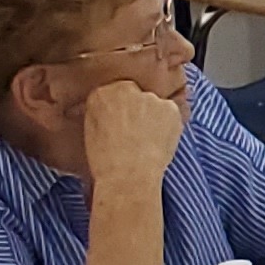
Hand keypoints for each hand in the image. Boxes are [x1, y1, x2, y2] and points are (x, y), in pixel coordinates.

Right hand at [80, 78, 185, 193]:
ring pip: (156, 104)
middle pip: (137, 95)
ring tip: (149, 142)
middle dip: (139, 111)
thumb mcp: (92, 132)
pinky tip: (160, 142)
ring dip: (155, 117)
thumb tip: (114, 113)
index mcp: (100, 94)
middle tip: (138, 134)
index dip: (122, 111)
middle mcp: (124, 89)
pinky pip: (172, 113)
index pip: (115, 93)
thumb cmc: (105, 162)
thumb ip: (103, 115)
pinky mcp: (169, 107)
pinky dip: (170, 125)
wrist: (127, 175)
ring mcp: (149, 97)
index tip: (124, 124)